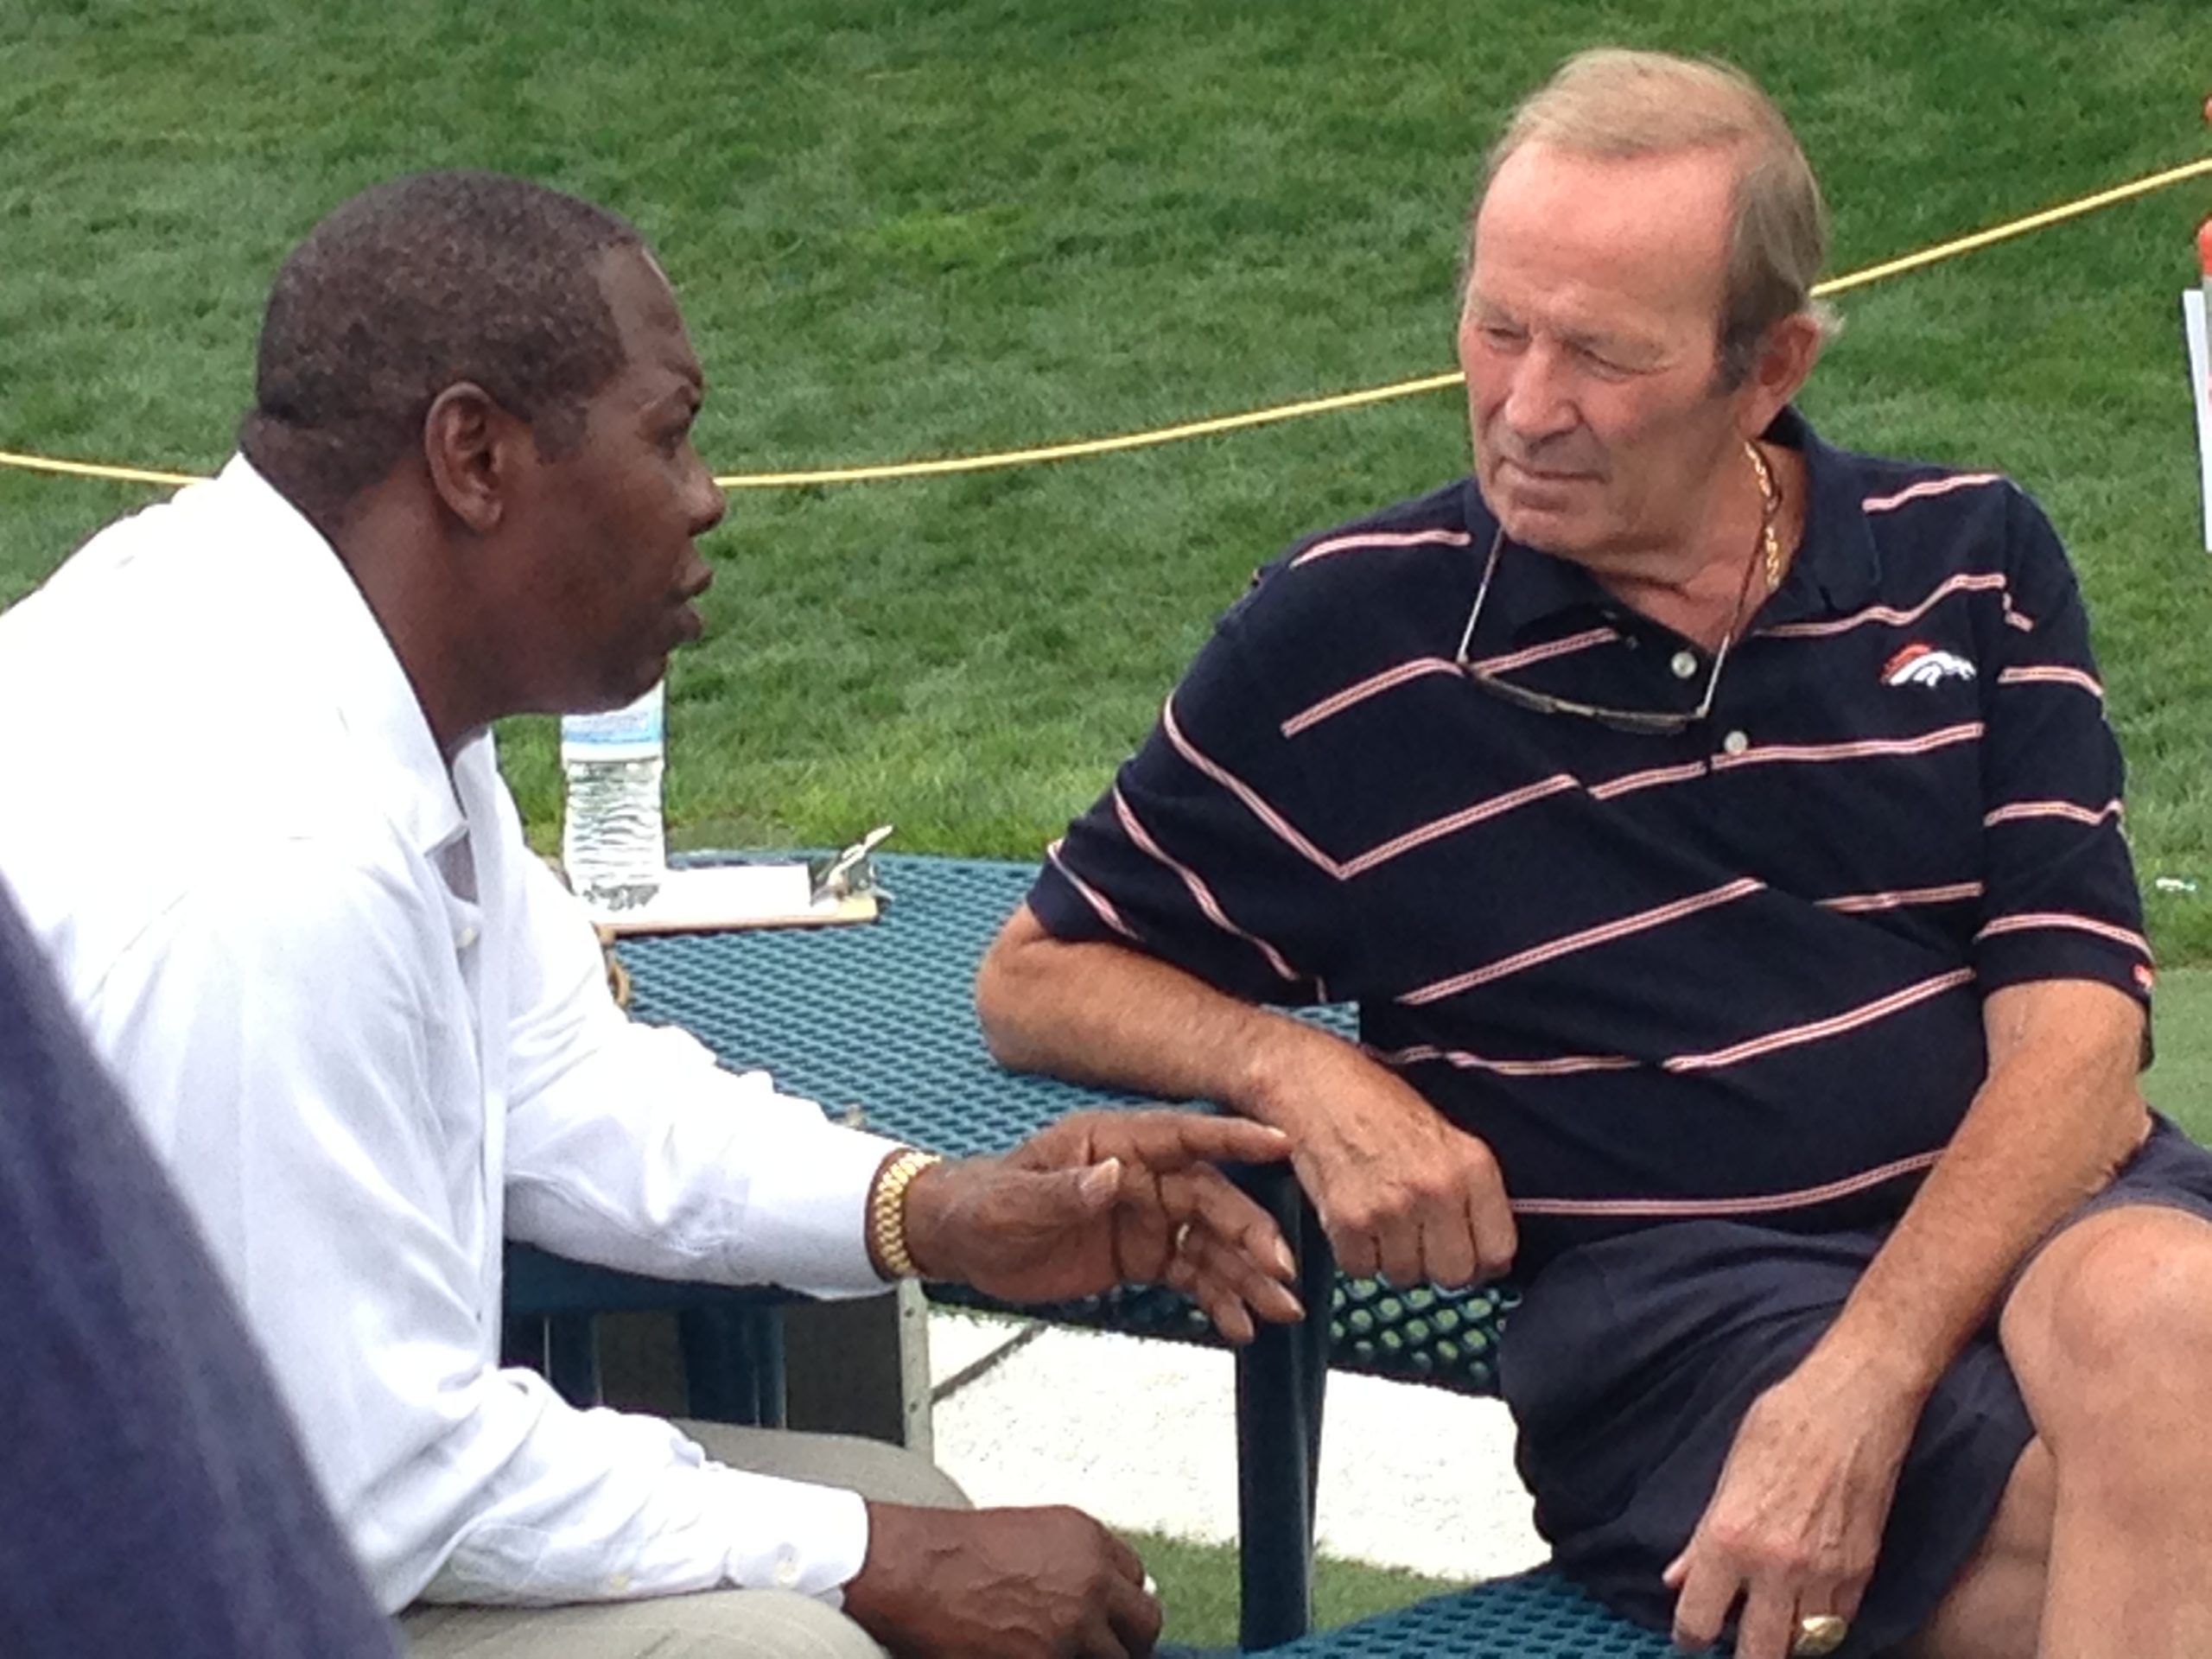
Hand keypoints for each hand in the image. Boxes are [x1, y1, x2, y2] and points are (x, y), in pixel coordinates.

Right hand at [845, 1503, 1161, 1657]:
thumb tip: (1102, 1590)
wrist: (913, 1571)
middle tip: (1109, 1648)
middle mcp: (1090, 1582)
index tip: (1113, 1616)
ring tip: (1066, 1653)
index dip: (1121, 1602)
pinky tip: (1036, 1656)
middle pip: (1144, 1625)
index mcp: (1088, 1540)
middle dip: (1128, 1639)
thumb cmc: (953, 1549)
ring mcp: (1072, 1629)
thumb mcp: (1030, 1533)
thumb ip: (1074, 1559)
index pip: (1138, 1580)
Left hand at [904, 1110, 1303, 1339]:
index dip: (1231, 1138)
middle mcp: (1140, 1175)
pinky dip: (1218, 1298)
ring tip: (1279, 1309)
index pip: (1181, 1135)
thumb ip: (1062, 1191)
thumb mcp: (1012, 1201)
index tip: (1281, 1143)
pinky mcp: (1143, 1255)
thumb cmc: (981, 1206)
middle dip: (1249, 1233)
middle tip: (1280, 1270)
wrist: (961, 1243)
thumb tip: (1111, 1174)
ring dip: (1246, 1273)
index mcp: (1112, 1143)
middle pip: (1210, 1199)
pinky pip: (1192, 1274)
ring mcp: (1146, 1216)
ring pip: (1211, 1242)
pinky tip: (1240, 1327)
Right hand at [1252, 1033, 1514, 1287]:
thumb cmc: (1377, 1105)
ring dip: (1390, 1256)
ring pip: (1404, 1276)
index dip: (1478, 1261)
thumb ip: (1471, 1193)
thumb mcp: (1446, 1137)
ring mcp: (1393, 1208)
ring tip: (1378, 1215)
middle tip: (1414, 1236)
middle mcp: (1438, 1189)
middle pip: (1452, 1275)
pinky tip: (1352, 1217)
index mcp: (1473, 1166)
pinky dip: (1354, 1252)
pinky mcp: (1348, 1221)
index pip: (1498, 1252)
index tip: (1462, 1254)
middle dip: (1432, 1263)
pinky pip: (1361, 1268)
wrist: (1314, 1081)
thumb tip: (1487, 1256)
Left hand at [1663, 1350, 1920, 1656]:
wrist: (1855, 1403)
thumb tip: (1676, 1577)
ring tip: (1770, 1622)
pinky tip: (1806, 1606)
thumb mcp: (1728, 1472)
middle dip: (1741, 1655)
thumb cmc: (1785, 1422)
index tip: (1689, 1635)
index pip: (1698, 1620)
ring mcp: (1824, 1575)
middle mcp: (1776, 1567)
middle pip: (1757, 1654)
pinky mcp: (1862, 1572)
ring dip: (1783, 1641)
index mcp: (1730, 1538)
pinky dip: (1820, 1624)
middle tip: (1732, 1642)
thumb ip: (1701, 1536)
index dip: (1688, 1635)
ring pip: (1802, 1646)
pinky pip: (1838, 1624)